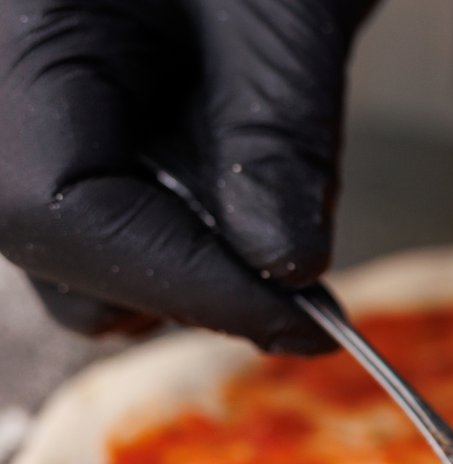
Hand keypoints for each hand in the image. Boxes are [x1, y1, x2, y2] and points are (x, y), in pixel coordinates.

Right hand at [0, 0, 373, 353]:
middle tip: (301, 294)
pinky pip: (94, 221)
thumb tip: (286, 271)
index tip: (298, 323)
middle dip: (185, 282)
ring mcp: (11, 112)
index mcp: (11, 34)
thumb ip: (277, 142)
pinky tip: (235, 194)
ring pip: (70, 255)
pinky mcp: (48, 130)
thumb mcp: (277, 17)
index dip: (183, 283)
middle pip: (54, 248)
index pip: (55, 205)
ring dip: (183, 266)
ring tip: (268, 216)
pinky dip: (174, 235)